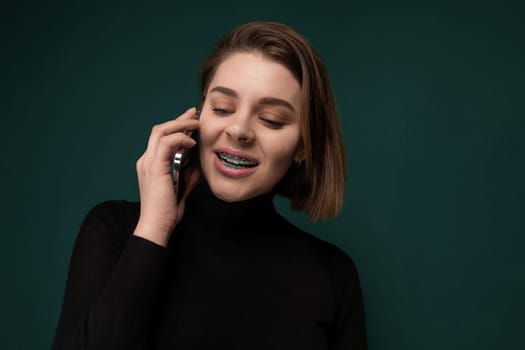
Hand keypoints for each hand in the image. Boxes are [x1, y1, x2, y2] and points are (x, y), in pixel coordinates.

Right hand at [133, 107, 200, 246]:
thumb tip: (198, 166)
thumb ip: (188, 176)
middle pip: (160, 129)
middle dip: (179, 119)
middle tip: (195, 113)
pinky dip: (181, 138)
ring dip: (181, 124)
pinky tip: (192, 143)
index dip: (177, 127)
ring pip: (161, 131)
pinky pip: (167, 142)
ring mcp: (148, 162)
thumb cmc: (166, 212)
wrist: (156, 226)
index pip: (161, 138)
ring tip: (196, 123)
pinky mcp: (155, 167)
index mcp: (150, 164)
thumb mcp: (181, 189)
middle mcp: (146, 160)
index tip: (192, 122)